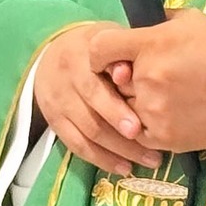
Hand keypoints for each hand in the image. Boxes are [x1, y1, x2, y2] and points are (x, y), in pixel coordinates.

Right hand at [34, 22, 159, 178]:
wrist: (52, 50)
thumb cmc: (94, 46)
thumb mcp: (108, 38)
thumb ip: (122, 54)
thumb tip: (128, 73)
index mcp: (80, 58)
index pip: (95, 88)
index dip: (115, 110)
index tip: (137, 127)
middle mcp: (65, 82)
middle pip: (93, 117)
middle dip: (123, 139)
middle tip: (153, 153)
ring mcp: (57, 104)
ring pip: (87, 134)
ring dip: (118, 152)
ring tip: (148, 162)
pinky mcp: (54, 122)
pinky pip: (76, 145)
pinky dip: (100, 159)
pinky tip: (123, 167)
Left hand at [89, 11, 205, 154]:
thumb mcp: (194, 21)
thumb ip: (159, 18)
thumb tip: (137, 22)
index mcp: (151, 44)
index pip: (100, 47)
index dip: (100, 53)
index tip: (106, 58)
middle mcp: (146, 77)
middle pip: (112, 80)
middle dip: (126, 79)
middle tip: (152, 77)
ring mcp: (152, 109)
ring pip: (123, 107)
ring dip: (136, 102)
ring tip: (167, 97)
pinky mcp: (161, 136)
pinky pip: (135, 132)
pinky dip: (144, 125)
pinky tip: (165, 115)